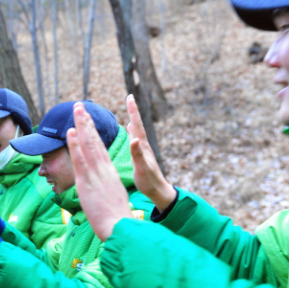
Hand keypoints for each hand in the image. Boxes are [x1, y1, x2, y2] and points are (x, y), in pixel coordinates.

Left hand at [66, 102, 131, 240]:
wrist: (120, 227)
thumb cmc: (116, 219)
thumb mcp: (112, 199)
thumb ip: (105, 191)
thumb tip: (101, 190)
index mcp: (109, 173)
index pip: (99, 149)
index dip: (92, 133)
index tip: (87, 120)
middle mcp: (104, 170)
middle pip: (94, 142)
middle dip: (86, 122)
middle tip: (79, 106)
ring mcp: (96, 174)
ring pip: (88, 145)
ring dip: (81, 125)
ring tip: (76, 110)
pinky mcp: (87, 182)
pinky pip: (80, 160)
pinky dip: (75, 145)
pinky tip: (70, 132)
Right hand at [125, 94, 175, 211]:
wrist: (158, 190)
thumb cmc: (149, 181)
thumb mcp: (142, 168)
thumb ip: (138, 154)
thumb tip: (134, 139)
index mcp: (142, 146)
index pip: (137, 125)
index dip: (133, 111)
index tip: (130, 96)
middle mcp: (143, 145)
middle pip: (137, 124)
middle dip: (133, 110)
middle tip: (130, 97)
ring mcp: (143, 149)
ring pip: (137, 130)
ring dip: (133, 119)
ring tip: (130, 109)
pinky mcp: (141, 155)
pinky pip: (135, 138)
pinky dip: (132, 131)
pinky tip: (130, 129)